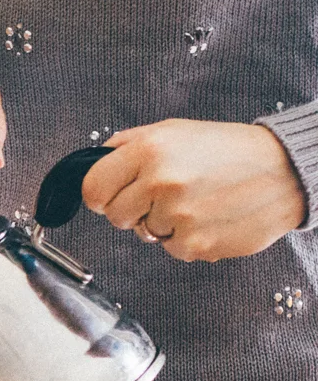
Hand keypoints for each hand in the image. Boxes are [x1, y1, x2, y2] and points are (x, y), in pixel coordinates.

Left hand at [81, 119, 306, 261]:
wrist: (287, 170)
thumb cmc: (229, 150)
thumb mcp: (175, 131)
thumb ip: (129, 145)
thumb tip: (96, 159)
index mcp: (149, 150)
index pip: (92, 189)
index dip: (101, 195)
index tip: (113, 196)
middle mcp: (161, 181)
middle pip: (115, 216)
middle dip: (133, 211)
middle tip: (163, 197)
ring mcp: (178, 215)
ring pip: (145, 235)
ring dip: (164, 224)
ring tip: (196, 201)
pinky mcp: (196, 243)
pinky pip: (172, 249)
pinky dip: (187, 238)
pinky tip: (210, 217)